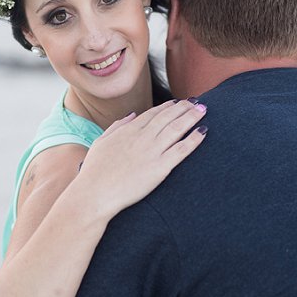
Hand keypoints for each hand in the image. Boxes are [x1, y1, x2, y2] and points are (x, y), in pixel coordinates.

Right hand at [72, 99, 207, 218]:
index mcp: (128, 131)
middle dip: (184, 108)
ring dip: (191, 117)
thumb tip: (132, 115)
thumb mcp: (101, 142)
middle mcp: (142, 137)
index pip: (153, 114)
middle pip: (168, 117)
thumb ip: (117, 126)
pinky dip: (194, 140)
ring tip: (203, 110)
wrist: (95, 193)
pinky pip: (181, 150)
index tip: (177, 103)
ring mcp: (152, 151)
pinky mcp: (160, 168)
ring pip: (177, 129)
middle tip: (197, 102)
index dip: (168, 107)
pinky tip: (203, 132)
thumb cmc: (94, 172)